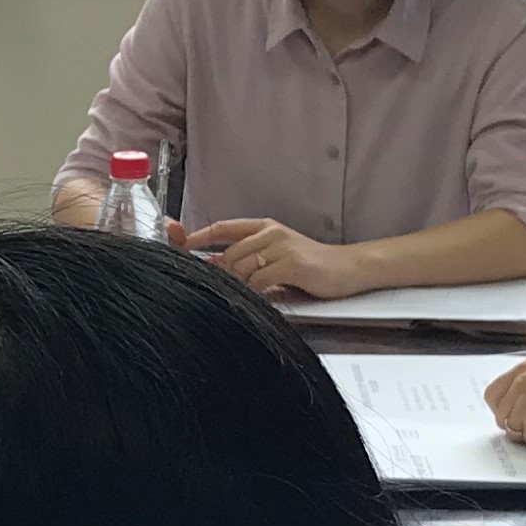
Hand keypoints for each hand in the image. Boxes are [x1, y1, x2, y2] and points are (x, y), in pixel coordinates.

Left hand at [186, 217, 352, 301]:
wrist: (349, 268)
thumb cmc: (312, 266)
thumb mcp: (277, 255)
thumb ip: (249, 258)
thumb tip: (214, 266)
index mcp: (264, 227)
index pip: (223, 228)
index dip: (197, 235)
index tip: (177, 242)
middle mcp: (271, 233)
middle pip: (229, 255)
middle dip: (221, 275)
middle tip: (223, 290)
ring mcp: (282, 246)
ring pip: (241, 268)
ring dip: (238, 286)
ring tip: (247, 296)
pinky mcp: (292, 264)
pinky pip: (259, 280)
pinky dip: (254, 292)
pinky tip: (259, 298)